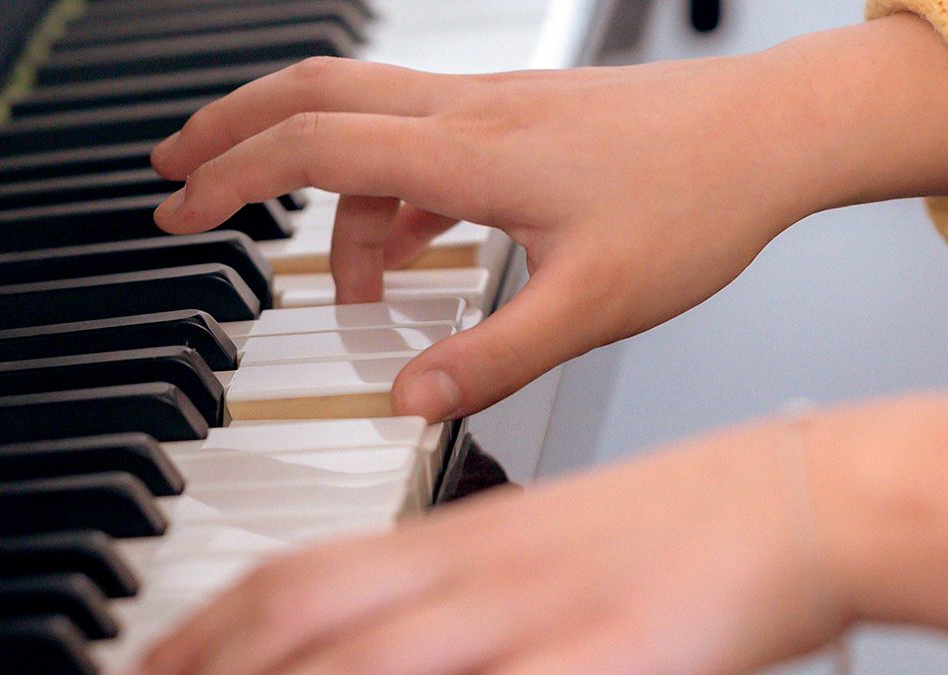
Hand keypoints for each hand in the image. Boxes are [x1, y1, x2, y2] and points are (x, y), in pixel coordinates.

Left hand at [133, 416, 848, 674]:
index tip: (153, 656)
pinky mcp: (606, 653)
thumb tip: (374, 630)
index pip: (297, 572)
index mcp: (456, 534)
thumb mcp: (534, 543)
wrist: (784, 497)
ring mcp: (535, 613)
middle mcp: (475, 568)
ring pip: (376, 657)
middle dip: (211, 656)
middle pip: (307, 613)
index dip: (207, 622)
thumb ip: (450, 584)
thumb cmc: (664, 525)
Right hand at [150, 14, 947, 421]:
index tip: (177, 208)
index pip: (313, 146)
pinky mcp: (513, 118)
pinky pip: (416, 141)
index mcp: (470, 152)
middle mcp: (466, 112)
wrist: (771, 132)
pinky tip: (409, 245)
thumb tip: (410, 398)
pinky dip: (385, 192)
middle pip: (311, 92)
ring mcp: (488, 108)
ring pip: (361, 117)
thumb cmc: (697, 199)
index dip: (230, 177)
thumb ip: (493, 356)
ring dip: (323, 189)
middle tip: (176, 169)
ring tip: (346, 282)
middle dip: (229, 129)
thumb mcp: (593, 302)